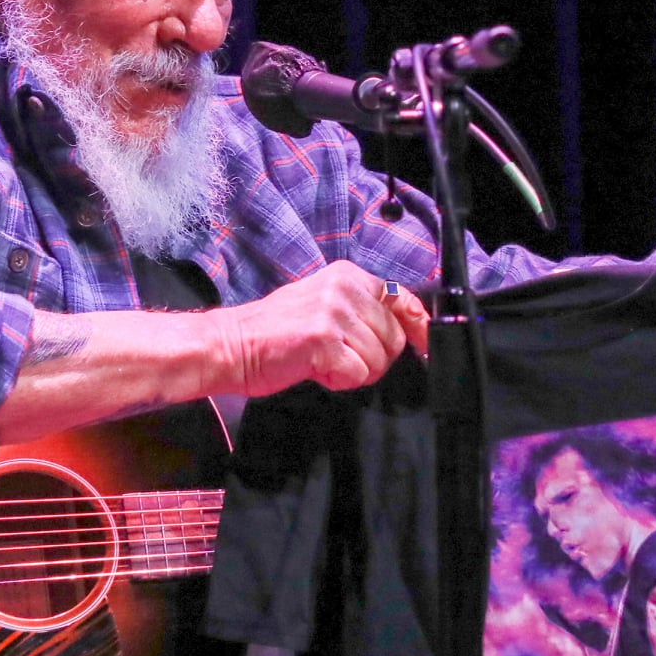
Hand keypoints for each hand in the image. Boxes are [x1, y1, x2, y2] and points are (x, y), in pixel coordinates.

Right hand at [211, 262, 430, 397]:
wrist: (231, 346)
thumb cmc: (274, 333)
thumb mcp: (322, 305)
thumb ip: (361, 310)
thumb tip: (406, 328)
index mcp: (347, 275)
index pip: (403, 298)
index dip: (418, 327)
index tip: (424, 346)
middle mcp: (344, 288)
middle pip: (394, 337)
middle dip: (373, 358)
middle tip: (339, 358)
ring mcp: (334, 313)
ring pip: (378, 359)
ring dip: (355, 370)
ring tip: (322, 362)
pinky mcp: (324, 340)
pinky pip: (358, 373)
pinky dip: (340, 380)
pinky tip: (316, 370)